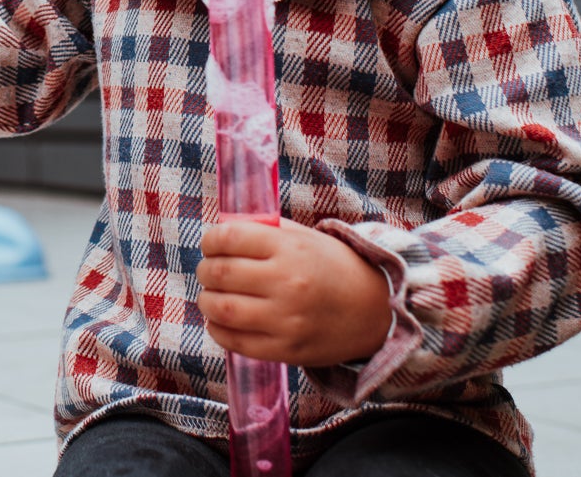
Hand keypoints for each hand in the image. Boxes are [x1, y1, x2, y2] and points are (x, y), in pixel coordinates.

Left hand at [196, 218, 391, 366]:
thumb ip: (266, 232)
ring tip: (211, 297)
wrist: (376, 310)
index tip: (211, 245)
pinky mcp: (286, 349)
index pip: (229, 238)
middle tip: (208, 271)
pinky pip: (235, 341)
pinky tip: (221, 321)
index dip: (210, 240)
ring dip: (207, 301)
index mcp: (290, 248)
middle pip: (220, 273)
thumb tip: (223, 233)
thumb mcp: (306, 238)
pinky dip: (218, 329)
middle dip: (205, 270)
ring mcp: (286, 319)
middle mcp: (287, 283)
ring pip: (222, 309)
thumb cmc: (334, 269)